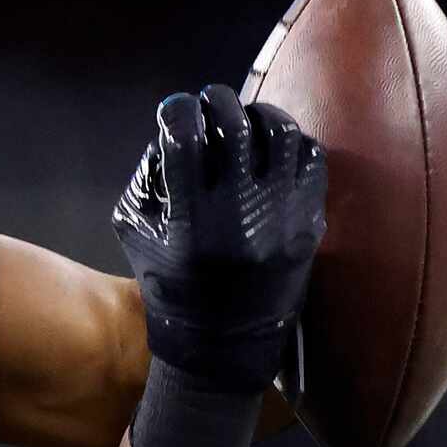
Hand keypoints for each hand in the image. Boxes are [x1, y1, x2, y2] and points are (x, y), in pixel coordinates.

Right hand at [112, 85, 326, 396]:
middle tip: (211, 102)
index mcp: (192, 219)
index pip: (186, 135)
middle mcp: (241, 215)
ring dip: (258, 114)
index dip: (178, 110)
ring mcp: (282, 218)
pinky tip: (273, 150)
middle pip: (234, 124)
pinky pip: (310, 156)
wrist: (223, 345)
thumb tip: (175, 127)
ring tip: (246, 120)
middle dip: (217, 101)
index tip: (176, 110)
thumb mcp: (136, 232)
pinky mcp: (310, 223)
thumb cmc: (171, 284)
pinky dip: (290, 141)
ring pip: (280, 131)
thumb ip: (148, 175)